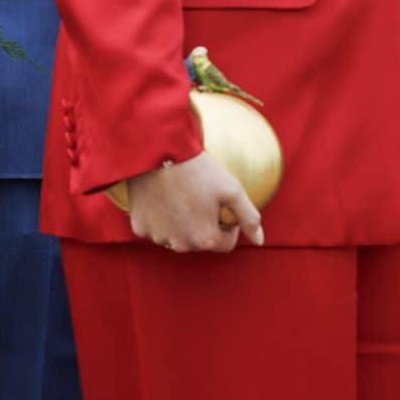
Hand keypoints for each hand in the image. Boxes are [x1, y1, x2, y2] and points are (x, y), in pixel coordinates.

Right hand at [126, 155, 262, 254]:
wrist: (158, 154)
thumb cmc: (197, 171)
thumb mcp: (232, 189)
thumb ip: (249, 217)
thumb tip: (260, 240)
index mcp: (204, 239)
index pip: (226, 243)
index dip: (230, 225)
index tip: (224, 205)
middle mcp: (180, 245)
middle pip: (201, 242)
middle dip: (206, 226)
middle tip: (203, 199)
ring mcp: (158, 237)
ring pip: (178, 236)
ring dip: (183, 224)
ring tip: (183, 196)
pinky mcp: (140, 227)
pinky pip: (157, 228)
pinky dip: (162, 218)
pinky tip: (164, 198)